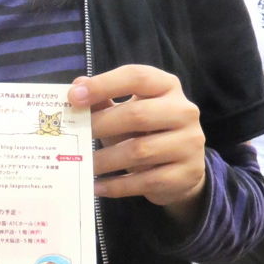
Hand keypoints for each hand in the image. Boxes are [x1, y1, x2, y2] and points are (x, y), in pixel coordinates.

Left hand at [68, 66, 205, 211]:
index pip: (137, 77)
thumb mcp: (127, 111)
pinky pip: (146, 181)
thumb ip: (104, 100)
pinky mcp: (187, 174)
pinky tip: (96, 186)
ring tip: (82, 164)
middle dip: (101, 125)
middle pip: (138, 114)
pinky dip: (117, 185)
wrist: (182, 168)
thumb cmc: (146, 132)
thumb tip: (76, 86)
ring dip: (105, 160)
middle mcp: (184, 111)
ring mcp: (189, 143)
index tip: (73, 96)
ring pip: (140, 151)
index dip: (104, 84)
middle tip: (75, 135)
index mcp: (167, 86)